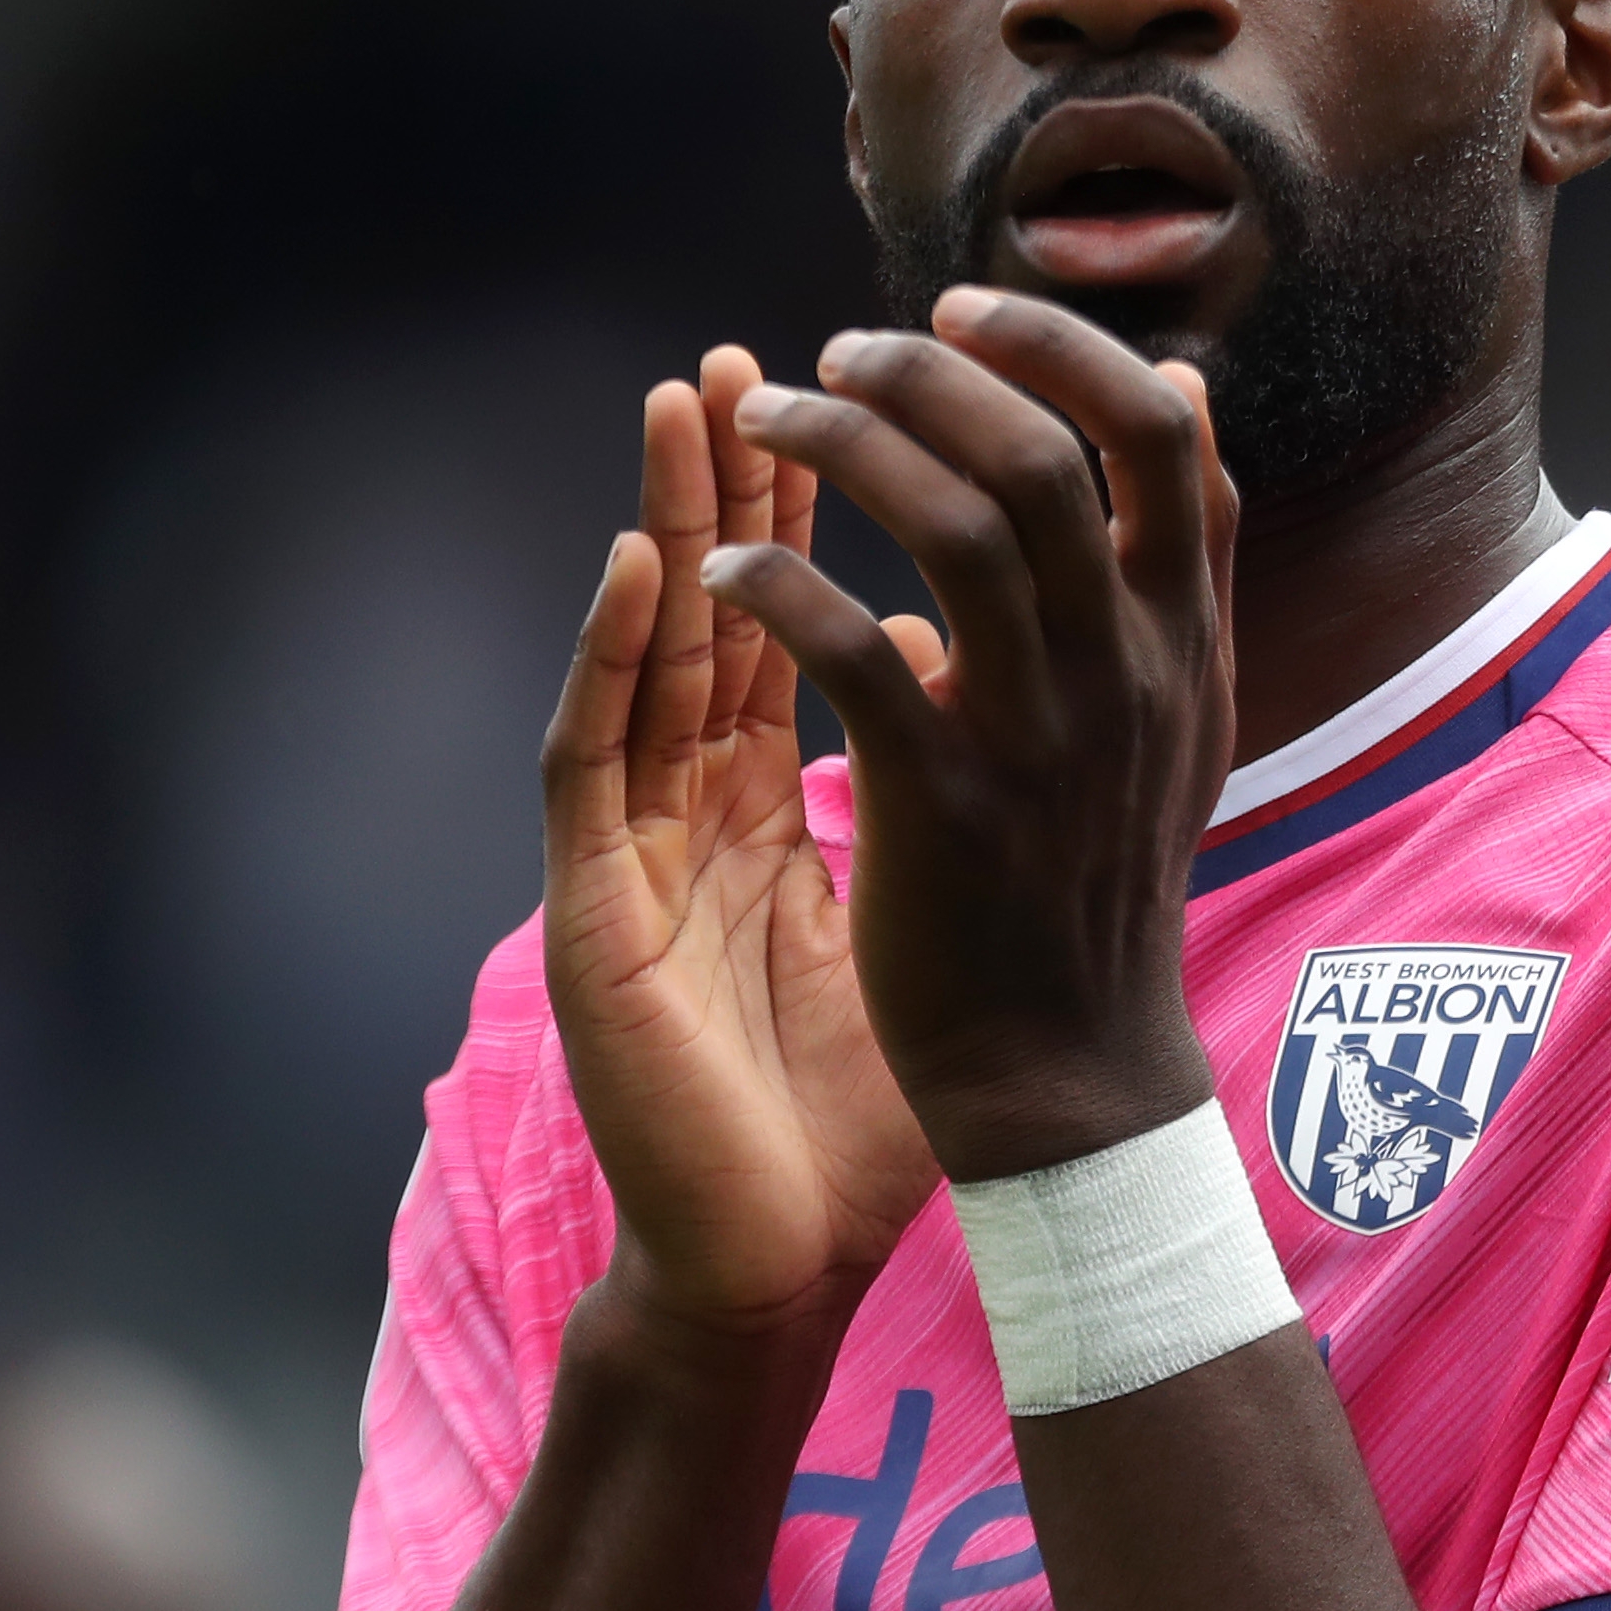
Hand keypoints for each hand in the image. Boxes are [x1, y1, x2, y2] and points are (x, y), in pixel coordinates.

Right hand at [541, 350, 944, 1335]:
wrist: (774, 1254)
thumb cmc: (860, 1099)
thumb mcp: (927, 911)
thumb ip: (955, 791)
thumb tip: (1018, 676)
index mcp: (780, 799)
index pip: (805, 617)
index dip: (828, 512)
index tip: (875, 400)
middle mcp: (702, 803)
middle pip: (718, 605)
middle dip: (743, 478)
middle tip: (758, 356)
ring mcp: (641, 846)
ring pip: (648, 649)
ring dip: (667, 520)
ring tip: (688, 405)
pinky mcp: (593, 905)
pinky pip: (592, 757)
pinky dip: (609, 653)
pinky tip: (640, 567)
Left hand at [702, 290, 1241, 1180]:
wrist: (1072, 1074)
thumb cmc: (1101, 877)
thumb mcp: (1181, 711)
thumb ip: (1181, 562)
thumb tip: (1185, 392)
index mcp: (1183, 638)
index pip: (1165, 438)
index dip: (1064, 348)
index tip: (964, 310)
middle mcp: (1126, 670)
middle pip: (1045, 458)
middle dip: (930, 375)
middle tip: (839, 350)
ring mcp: (1042, 735)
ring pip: (954, 528)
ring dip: (844, 447)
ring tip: (765, 418)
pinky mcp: (944, 804)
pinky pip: (855, 652)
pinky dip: (785, 588)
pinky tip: (728, 570)